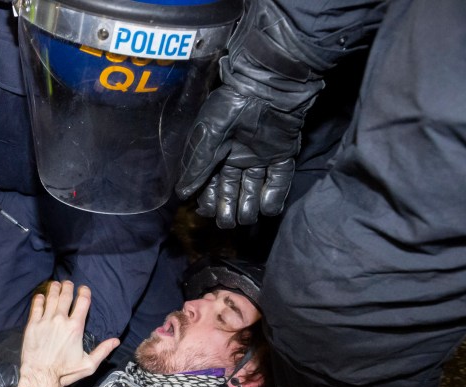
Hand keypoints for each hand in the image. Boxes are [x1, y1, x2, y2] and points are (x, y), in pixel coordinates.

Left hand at [15, 281, 117, 386]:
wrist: (41, 376)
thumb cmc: (65, 373)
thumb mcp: (89, 365)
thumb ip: (103, 351)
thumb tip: (116, 341)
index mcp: (75, 327)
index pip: (82, 302)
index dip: (84, 292)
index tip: (83, 289)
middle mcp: (60, 320)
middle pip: (65, 296)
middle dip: (67, 287)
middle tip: (67, 283)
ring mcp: (45, 321)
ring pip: (50, 298)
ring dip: (54, 289)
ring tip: (55, 284)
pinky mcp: (32, 325)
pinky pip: (36, 307)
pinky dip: (39, 299)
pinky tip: (41, 296)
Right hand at [174, 0, 336, 227]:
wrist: (268, 85)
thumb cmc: (232, 106)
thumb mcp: (208, 135)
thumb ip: (197, 165)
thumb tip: (182, 194)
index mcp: (216, 154)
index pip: (210, 186)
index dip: (209, 201)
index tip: (209, 210)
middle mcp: (237, 159)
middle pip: (231, 192)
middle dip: (228, 210)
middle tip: (227, 221)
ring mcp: (261, 158)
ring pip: (254, 191)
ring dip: (249, 207)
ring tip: (245, 216)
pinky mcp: (283, 156)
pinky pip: (279, 182)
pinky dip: (274, 198)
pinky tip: (266, 208)